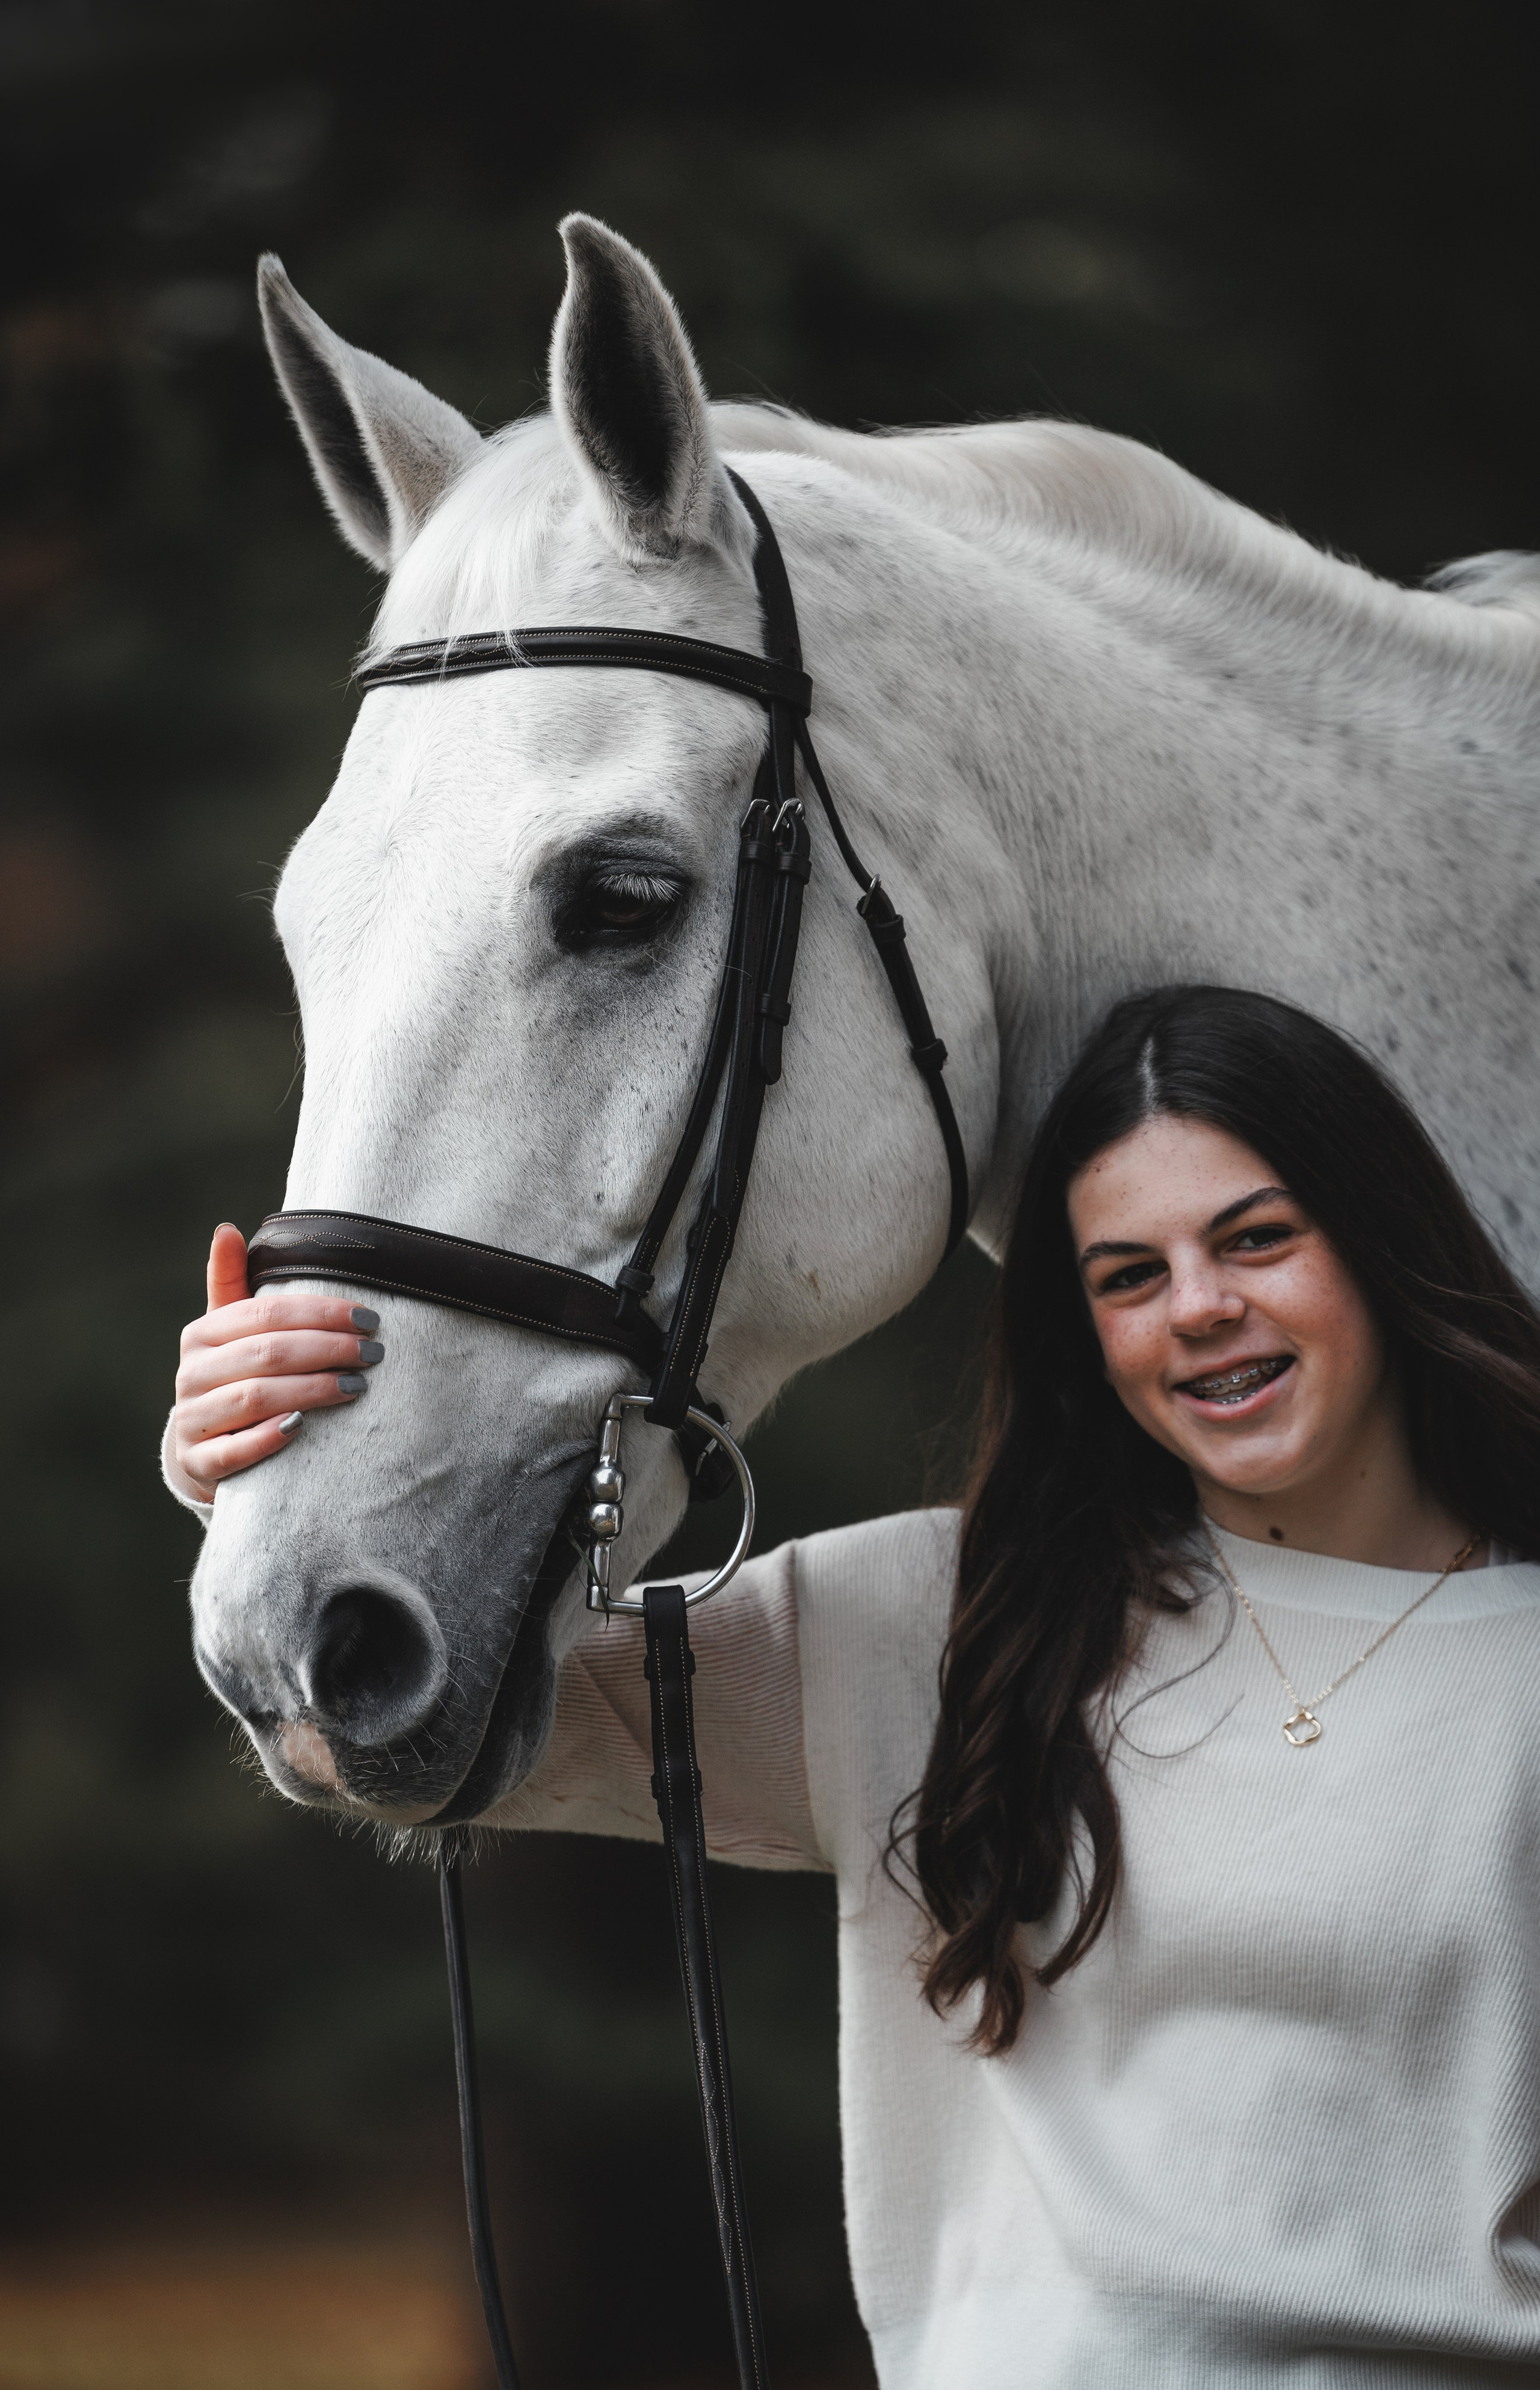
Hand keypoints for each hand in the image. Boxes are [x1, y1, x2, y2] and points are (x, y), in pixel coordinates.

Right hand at [169, 1222, 384, 1504]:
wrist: (202, 1448)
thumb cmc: (233, 1377)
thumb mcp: (231, 1331)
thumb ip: (232, 1283)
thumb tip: (227, 1229)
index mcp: (202, 1334)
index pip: (265, 1315)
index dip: (320, 1313)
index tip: (368, 1317)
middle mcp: (191, 1374)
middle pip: (267, 1353)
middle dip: (327, 1349)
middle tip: (373, 1352)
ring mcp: (191, 1420)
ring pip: (255, 1398)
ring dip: (311, 1390)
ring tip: (357, 1385)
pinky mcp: (198, 1462)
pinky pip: (234, 1451)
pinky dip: (269, 1437)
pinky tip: (303, 1427)